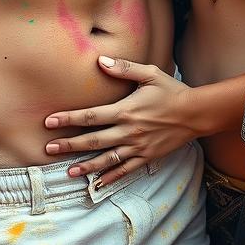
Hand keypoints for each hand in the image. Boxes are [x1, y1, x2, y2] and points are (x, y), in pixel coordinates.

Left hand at [43, 56, 199, 187]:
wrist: (196, 113)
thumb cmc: (172, 90)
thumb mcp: (150, 73)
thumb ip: (124, 67)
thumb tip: (100, 60)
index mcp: (126, 110)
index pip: (91, 116)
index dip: (68, 119)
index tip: (50, 122)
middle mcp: (129, 132)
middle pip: (93, 141)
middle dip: (69, 145)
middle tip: (49, 148)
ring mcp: (137, 147)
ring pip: (106, 160)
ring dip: (86, 167)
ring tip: (68, 172)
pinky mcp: (147, 157)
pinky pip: (125, 170)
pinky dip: (111, 178)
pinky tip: (98, 184)